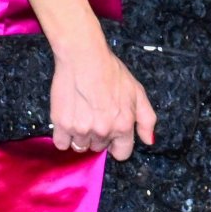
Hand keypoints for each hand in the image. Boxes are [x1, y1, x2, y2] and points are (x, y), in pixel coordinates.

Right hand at [49, 38, 156, 161]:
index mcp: (124, 126)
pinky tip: (68, 120)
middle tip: (94, 115)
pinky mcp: (62, 124)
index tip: (111, 134)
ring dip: (80, 135)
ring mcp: (81, 129)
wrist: (83, 57)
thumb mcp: (137, 92)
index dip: (116, 144)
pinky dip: (63, 135)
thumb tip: (149, 141)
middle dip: (98, 136)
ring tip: (81, 114)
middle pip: (99, 148)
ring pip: (80, 146)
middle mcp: (103, 131)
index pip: (121, 154)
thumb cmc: (110, 71)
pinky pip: (61, 143)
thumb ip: (146, 119)